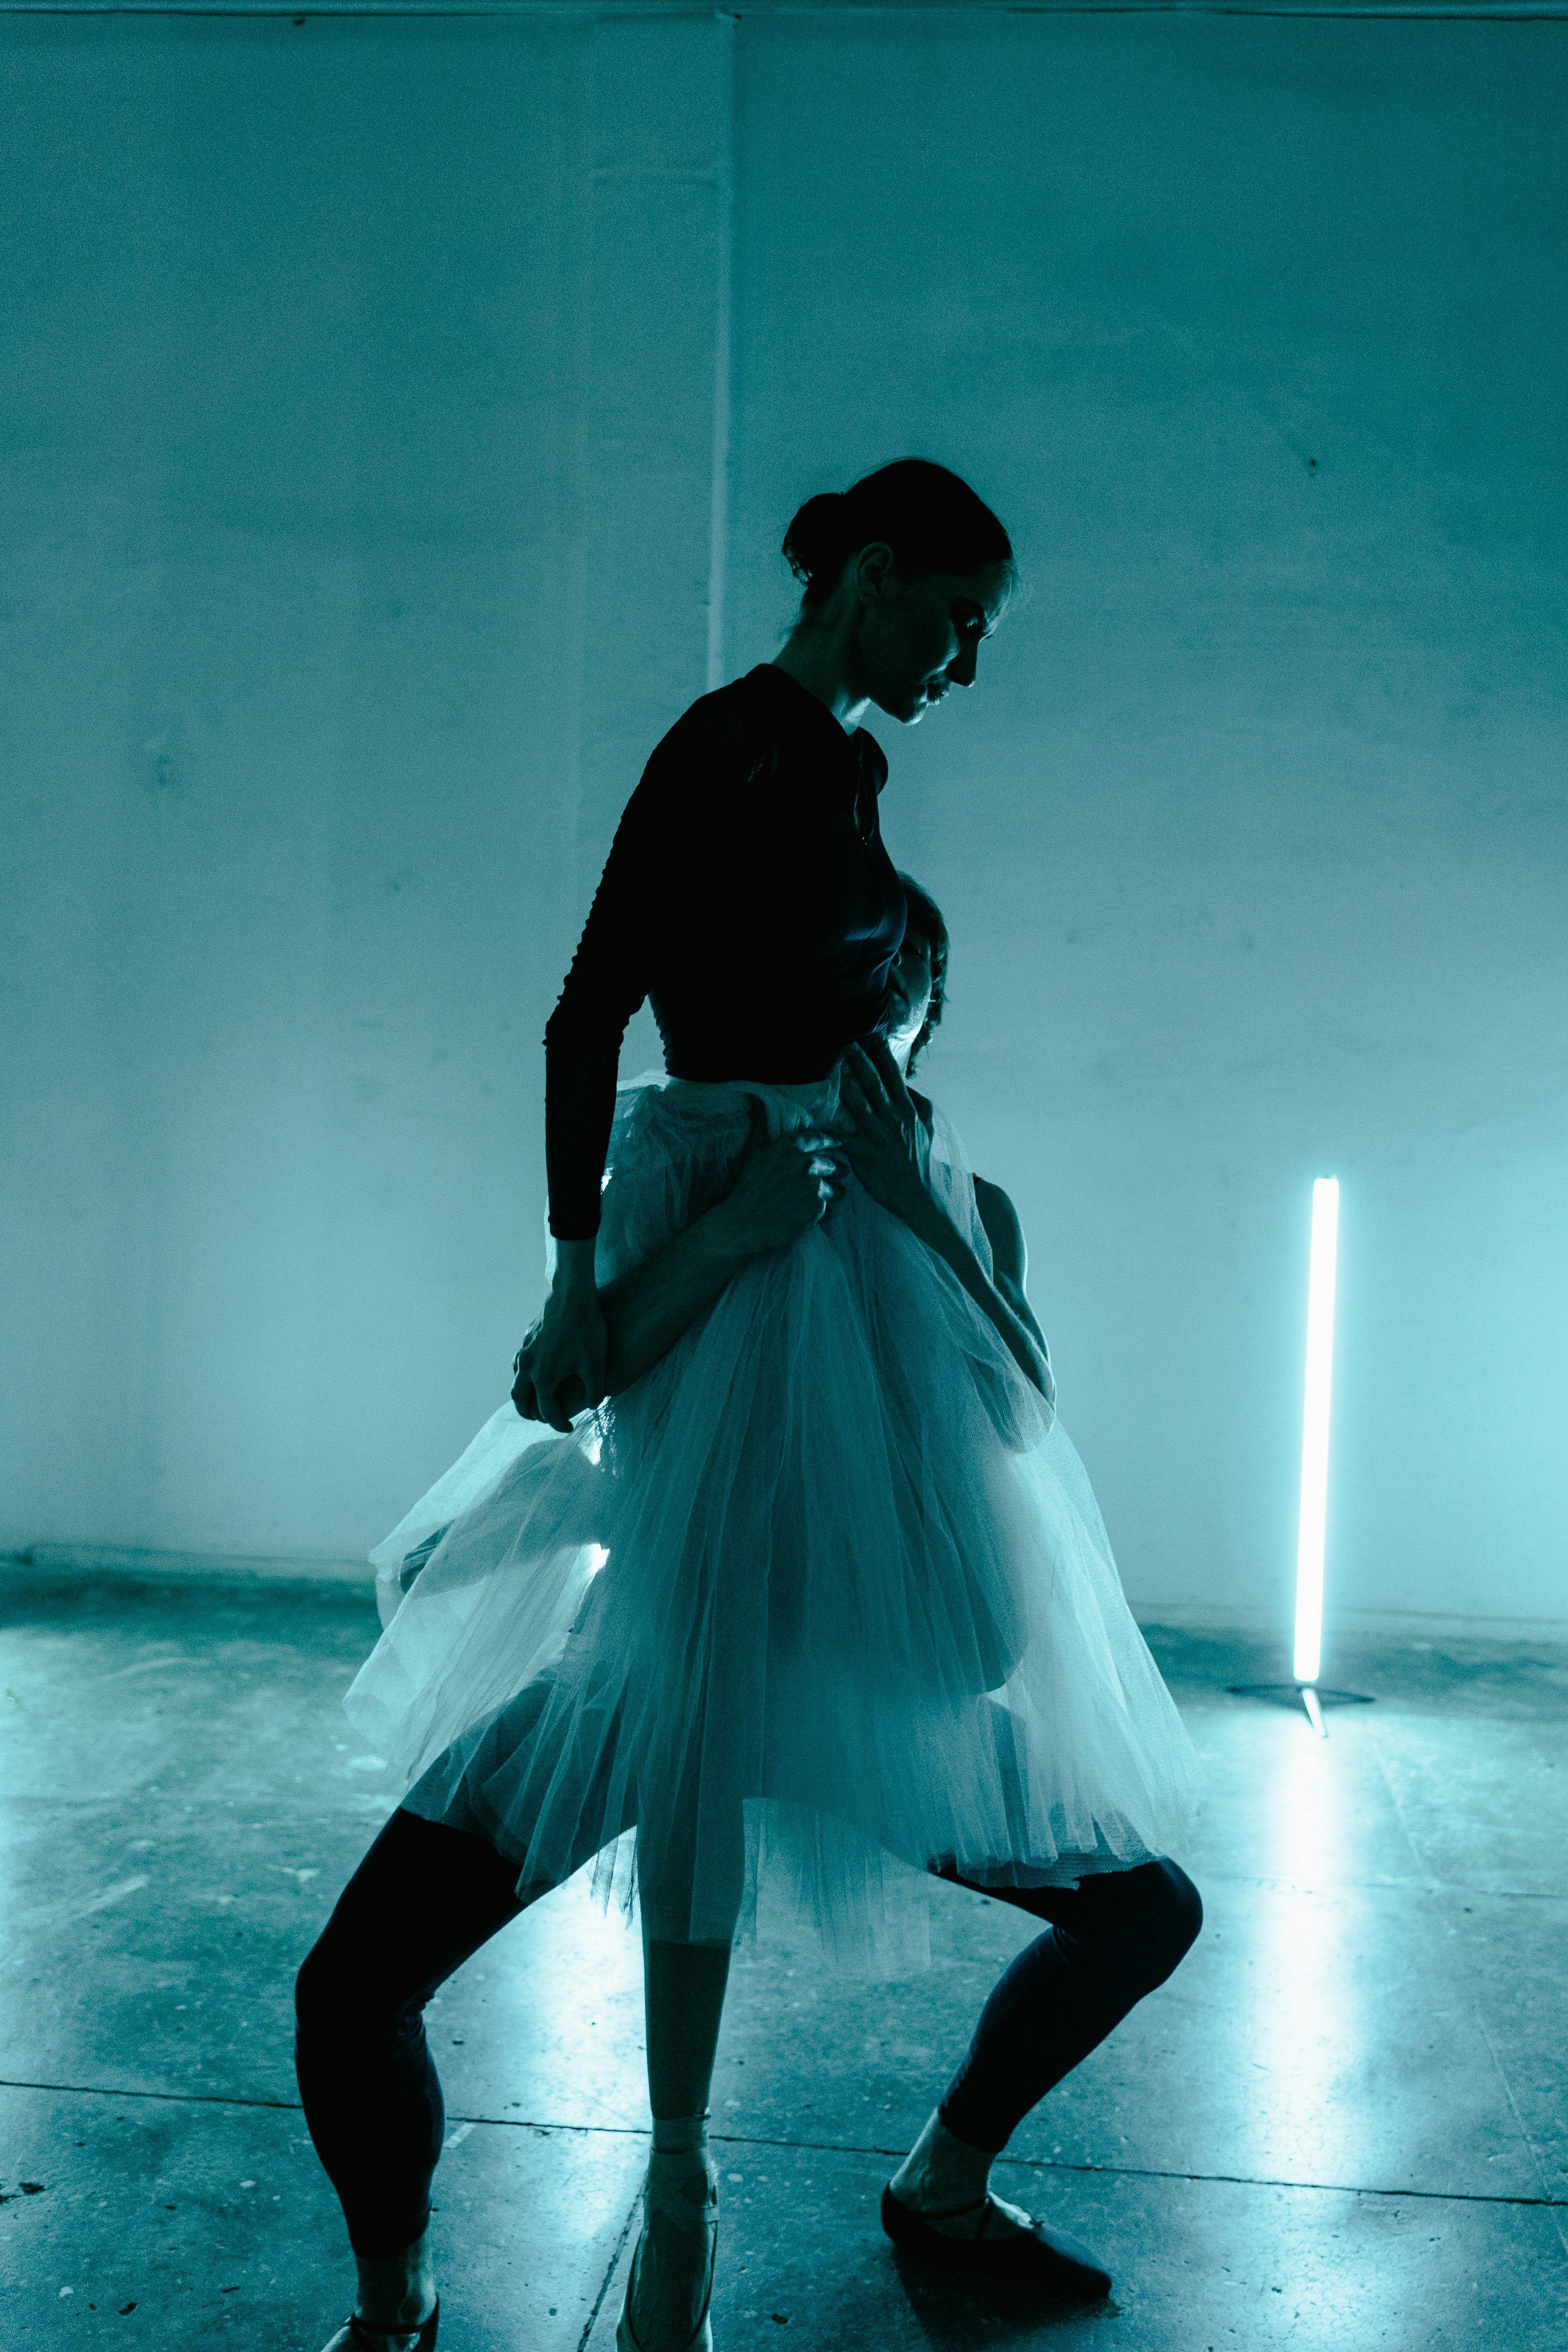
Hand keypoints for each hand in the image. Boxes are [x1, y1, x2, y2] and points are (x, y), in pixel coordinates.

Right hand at [512, 1284, 607, 1431]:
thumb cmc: (587, 1329)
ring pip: (516, 1381)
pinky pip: (519, 1364)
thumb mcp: (595, 1364)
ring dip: (523, 1396)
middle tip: (542, 1421)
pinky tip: (535, 1373)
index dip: (560, 1424)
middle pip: (520, 1400)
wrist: (573, 1295)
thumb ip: (594, 1390)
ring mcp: (525, 1351)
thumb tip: (591, 1407)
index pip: (548, 1411)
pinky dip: (523, 1376)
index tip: (570, 1429)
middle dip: (530, 1414)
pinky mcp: (527, 1338)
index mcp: (544, 1377)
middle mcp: (528, 1366)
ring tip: (534, 1401)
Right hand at [711, 1098, 846, 1256]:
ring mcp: (815, 1187)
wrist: (744, 1221)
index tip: (842, 1143)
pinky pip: (830, 1208)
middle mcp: (808, 1164)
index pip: (821, 1139)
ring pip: (837, 1189)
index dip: (833, 1141)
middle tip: (836, 1175)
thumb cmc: (746, 1186)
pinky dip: (824, 1210)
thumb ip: (763, 1126)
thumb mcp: (753, 1151)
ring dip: (833, 1192)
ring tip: (823, 1197)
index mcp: (793, 1147)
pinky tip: (812, 1212)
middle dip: (834, 1171)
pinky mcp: (819, 1209)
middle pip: (833, 1165)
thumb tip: (758, 1100)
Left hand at [839, 1038, 937, 1227]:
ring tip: (834, 1064)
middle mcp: (893, 1118)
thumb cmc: (922, 1163)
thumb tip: (910, 1087)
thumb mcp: (928, 1129)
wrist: (922, 1197)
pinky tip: (808, 1125)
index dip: (883, 1054)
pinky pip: (839, 1139)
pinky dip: (823, 1133)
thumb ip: (920, 1105)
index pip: (894, 1076)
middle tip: (847, 1041)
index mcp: (908, 1110)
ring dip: (845, 1082)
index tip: (873, 1035)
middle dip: (860, 1060)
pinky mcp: (863, 1154)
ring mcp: (878, 1135)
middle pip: (874, 1083)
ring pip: (858, 1102)